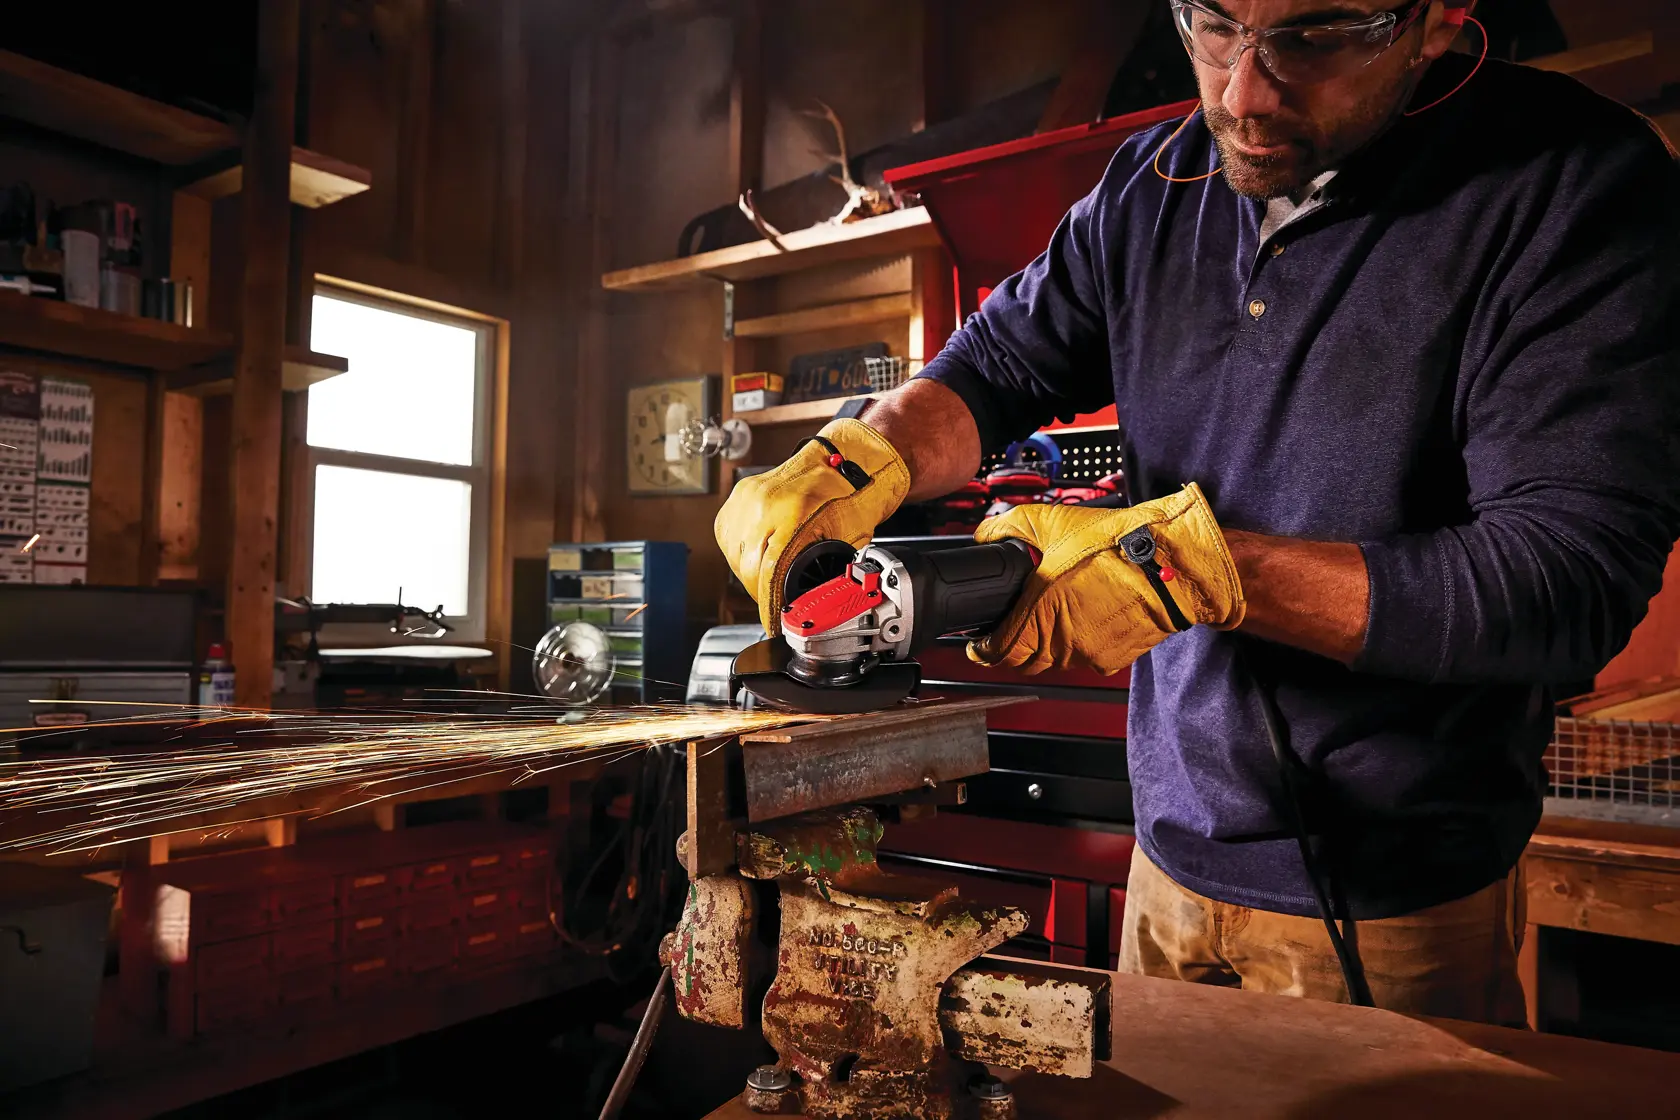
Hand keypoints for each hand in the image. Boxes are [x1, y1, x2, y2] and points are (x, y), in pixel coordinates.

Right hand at [714, 418, 910, 635]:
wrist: (843, 458)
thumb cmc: (849, 494)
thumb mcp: (845, 539)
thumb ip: (823, 569)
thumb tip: (810, 600)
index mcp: (794, 512)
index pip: (769, 570)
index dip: (769, 602)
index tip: (772, 622)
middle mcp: (765, 502)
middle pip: (747, 565)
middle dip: (759, 591)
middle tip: (773, 602)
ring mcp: (748, 496)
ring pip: (734, 552)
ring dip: (748, 573)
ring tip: (766, 579)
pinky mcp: (740, 494)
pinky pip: (729, 534)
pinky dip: (740, 552)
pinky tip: (754, 556)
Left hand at [968, 483, 1244, 673]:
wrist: (1171, 565)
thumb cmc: (1115, 545)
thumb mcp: (1052, 522)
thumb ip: (1009, 527)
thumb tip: (986, 535)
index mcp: (1038, 614)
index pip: (998, 652)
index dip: (982, 649)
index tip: (978, 644)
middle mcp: (1060, 643)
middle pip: (1022, 661)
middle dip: (1010, 649)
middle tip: (1007, 632)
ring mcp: (1086, 654)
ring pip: (1052, 662)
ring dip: (1042, 647)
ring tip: (1046, 620)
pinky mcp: (1111, 659)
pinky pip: (1082, 659)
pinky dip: (1074, 646)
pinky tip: (1080, 620)